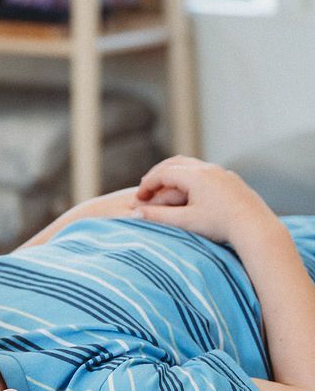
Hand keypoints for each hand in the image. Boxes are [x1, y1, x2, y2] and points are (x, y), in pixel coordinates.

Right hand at [132, 156, 275, 247]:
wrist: (256, 227)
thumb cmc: (220, 225)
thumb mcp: (185, 222)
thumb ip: (158, 216)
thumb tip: (134, 214)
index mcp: (194, 175)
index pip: (162, 173)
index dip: (147, 185)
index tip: (138, 199)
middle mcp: (208, 168)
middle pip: (175, 163)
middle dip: (158, 175)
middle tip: (146, 188)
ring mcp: (222, 172)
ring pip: (191, 165)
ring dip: (174, 173)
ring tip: (164, 187)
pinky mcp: (232, 180)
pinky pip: (205, 171)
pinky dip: (189, 177)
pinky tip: (189, 191)